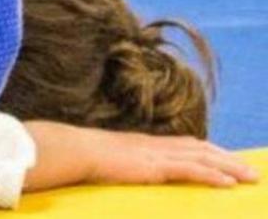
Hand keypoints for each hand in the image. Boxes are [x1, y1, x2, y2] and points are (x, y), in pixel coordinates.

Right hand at [85, 129, 258, 187]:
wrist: (75, 150)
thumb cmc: (82, 155)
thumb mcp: (105, 155)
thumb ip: (119, 159)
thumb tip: (117, 167)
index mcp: (145, 142)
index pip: (185, 143)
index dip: (208, 150)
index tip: (225, 157)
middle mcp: (156, 145)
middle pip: (201, 148)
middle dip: (228, 158)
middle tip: (249, 170)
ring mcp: (157, 154)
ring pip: (203, 158)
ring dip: (230, 167)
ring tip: (250, 177)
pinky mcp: (155, 166)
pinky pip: (191, 170)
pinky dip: (212, 175)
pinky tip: (228, 183)